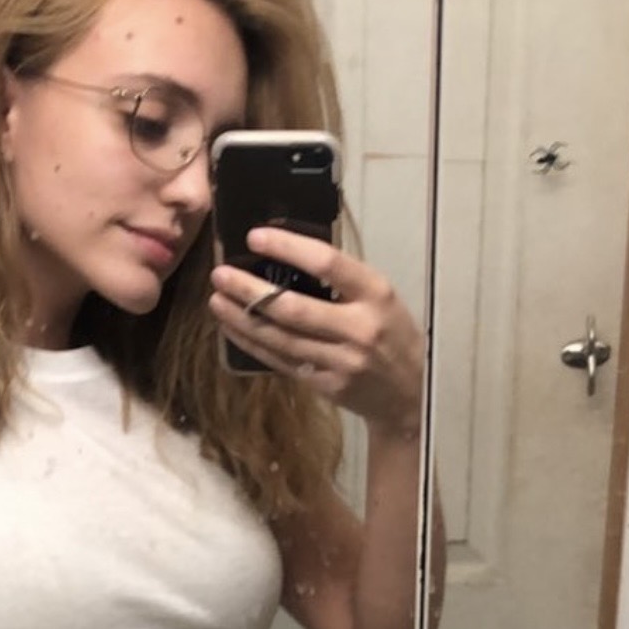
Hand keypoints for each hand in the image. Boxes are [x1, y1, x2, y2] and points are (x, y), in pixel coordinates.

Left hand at [209, 228, 424, 437]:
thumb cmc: (393, 334)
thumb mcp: (381, 297)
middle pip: (292, 307)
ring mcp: (341, 360)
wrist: (412, 391)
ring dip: (242, 318)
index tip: (255, 237)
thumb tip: (288, 254)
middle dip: (250, 290)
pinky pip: (280, 361)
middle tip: (220, 274)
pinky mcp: (326, 384)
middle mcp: (358, 328)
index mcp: (375, 294)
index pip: (327, 263)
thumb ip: (343, 280)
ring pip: (280, 338)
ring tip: (217, 298)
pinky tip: (232, 328)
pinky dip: (252, 343)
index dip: (288, 247)